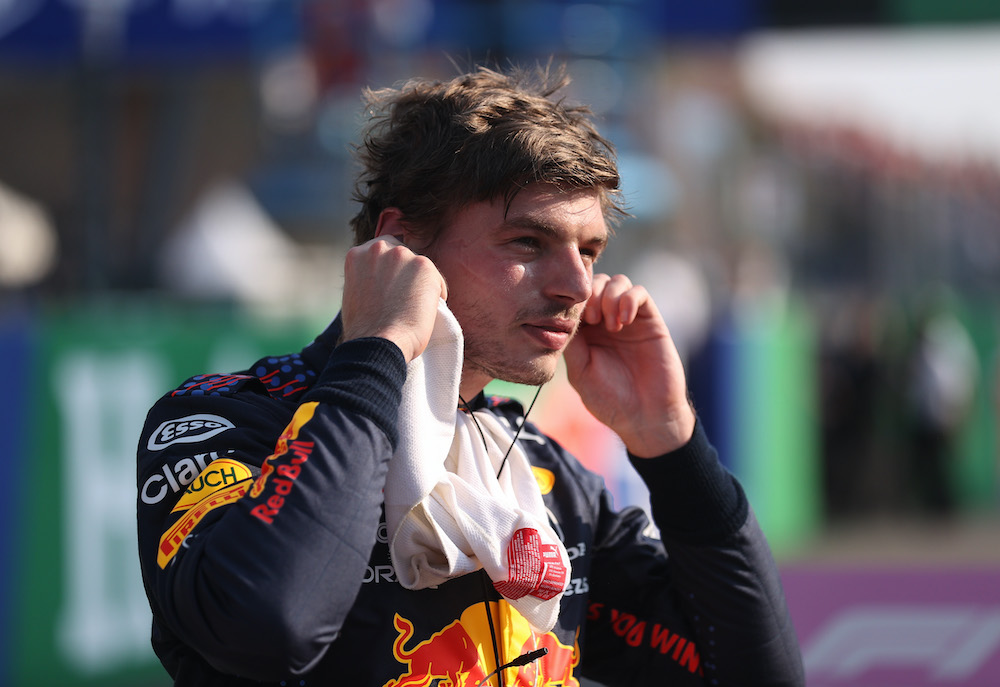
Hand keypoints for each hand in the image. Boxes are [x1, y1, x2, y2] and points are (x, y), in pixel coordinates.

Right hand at [341, 236, 446, 362]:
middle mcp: (378, 248)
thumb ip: (367, 280)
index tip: (393, 288)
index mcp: (357, 255)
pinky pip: (436, 279)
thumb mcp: (354, 294)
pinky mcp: (423, 265)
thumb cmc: (364, 329)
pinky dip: (435, 295)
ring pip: (419, 267)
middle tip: (407, 299)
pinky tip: (425, 313)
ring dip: (420, 285)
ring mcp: (401, 255)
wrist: (378, 341)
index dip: (389, 271)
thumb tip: (381, 284)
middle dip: (405, 274)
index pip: (381, 253)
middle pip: (402, 255)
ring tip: (415, 309)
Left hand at [563, 273, 694, 456]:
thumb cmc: (611, 399)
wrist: (646, 416)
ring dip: (609, 297)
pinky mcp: (650, 320)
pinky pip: (640, 292)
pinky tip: (623, 321)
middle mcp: (606, 321)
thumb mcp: (580, 373)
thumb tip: (559, 318)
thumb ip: (571, 344)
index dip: (572, 301)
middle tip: (591, 320)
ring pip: (617, 282)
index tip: (574, 321)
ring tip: (610, 325)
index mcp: (586, 333)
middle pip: (595, 283)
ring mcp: (629, 319)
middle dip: (590, 294)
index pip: (575, 300)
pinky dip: (629, 299)